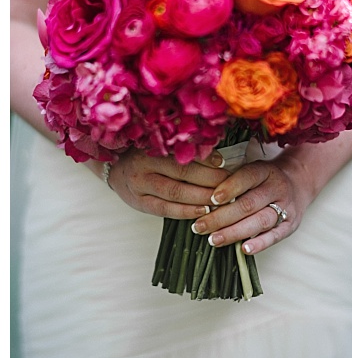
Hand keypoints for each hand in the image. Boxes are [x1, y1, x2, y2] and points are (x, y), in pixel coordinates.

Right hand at [107, 148, 229, 218]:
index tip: (224, 163)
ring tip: (220, 200)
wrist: (115, 169)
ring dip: (201, 197)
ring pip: (175, 192)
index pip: (183, 152)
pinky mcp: (139, 203)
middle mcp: (144, 164)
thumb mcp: (161, 145)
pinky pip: (165, 209)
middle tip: (230, 184)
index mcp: (152, 146)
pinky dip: (186, 211)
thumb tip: (219, 153)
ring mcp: (140, 185)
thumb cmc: (147, 155)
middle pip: (182, 172)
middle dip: (210, 179)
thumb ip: (184, 149)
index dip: (206, 158)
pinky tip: (203, 211)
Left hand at [189, 154, 306, 254]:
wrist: (298, 183)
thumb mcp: (252, 170)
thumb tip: (201, 192)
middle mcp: (278, 188)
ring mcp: (286, 207)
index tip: (210, 199)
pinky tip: (244, 249)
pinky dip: (260, 243)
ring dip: (235, 232)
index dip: (229, 188)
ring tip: (213, 240)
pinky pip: (275, 236)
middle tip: (200, 226)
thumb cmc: (264, 179)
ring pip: (260, 220)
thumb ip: (232, 178)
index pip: (247, 177)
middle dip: (222, 216)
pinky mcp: (290, 225)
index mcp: (266, 171)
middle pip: (249, 203)